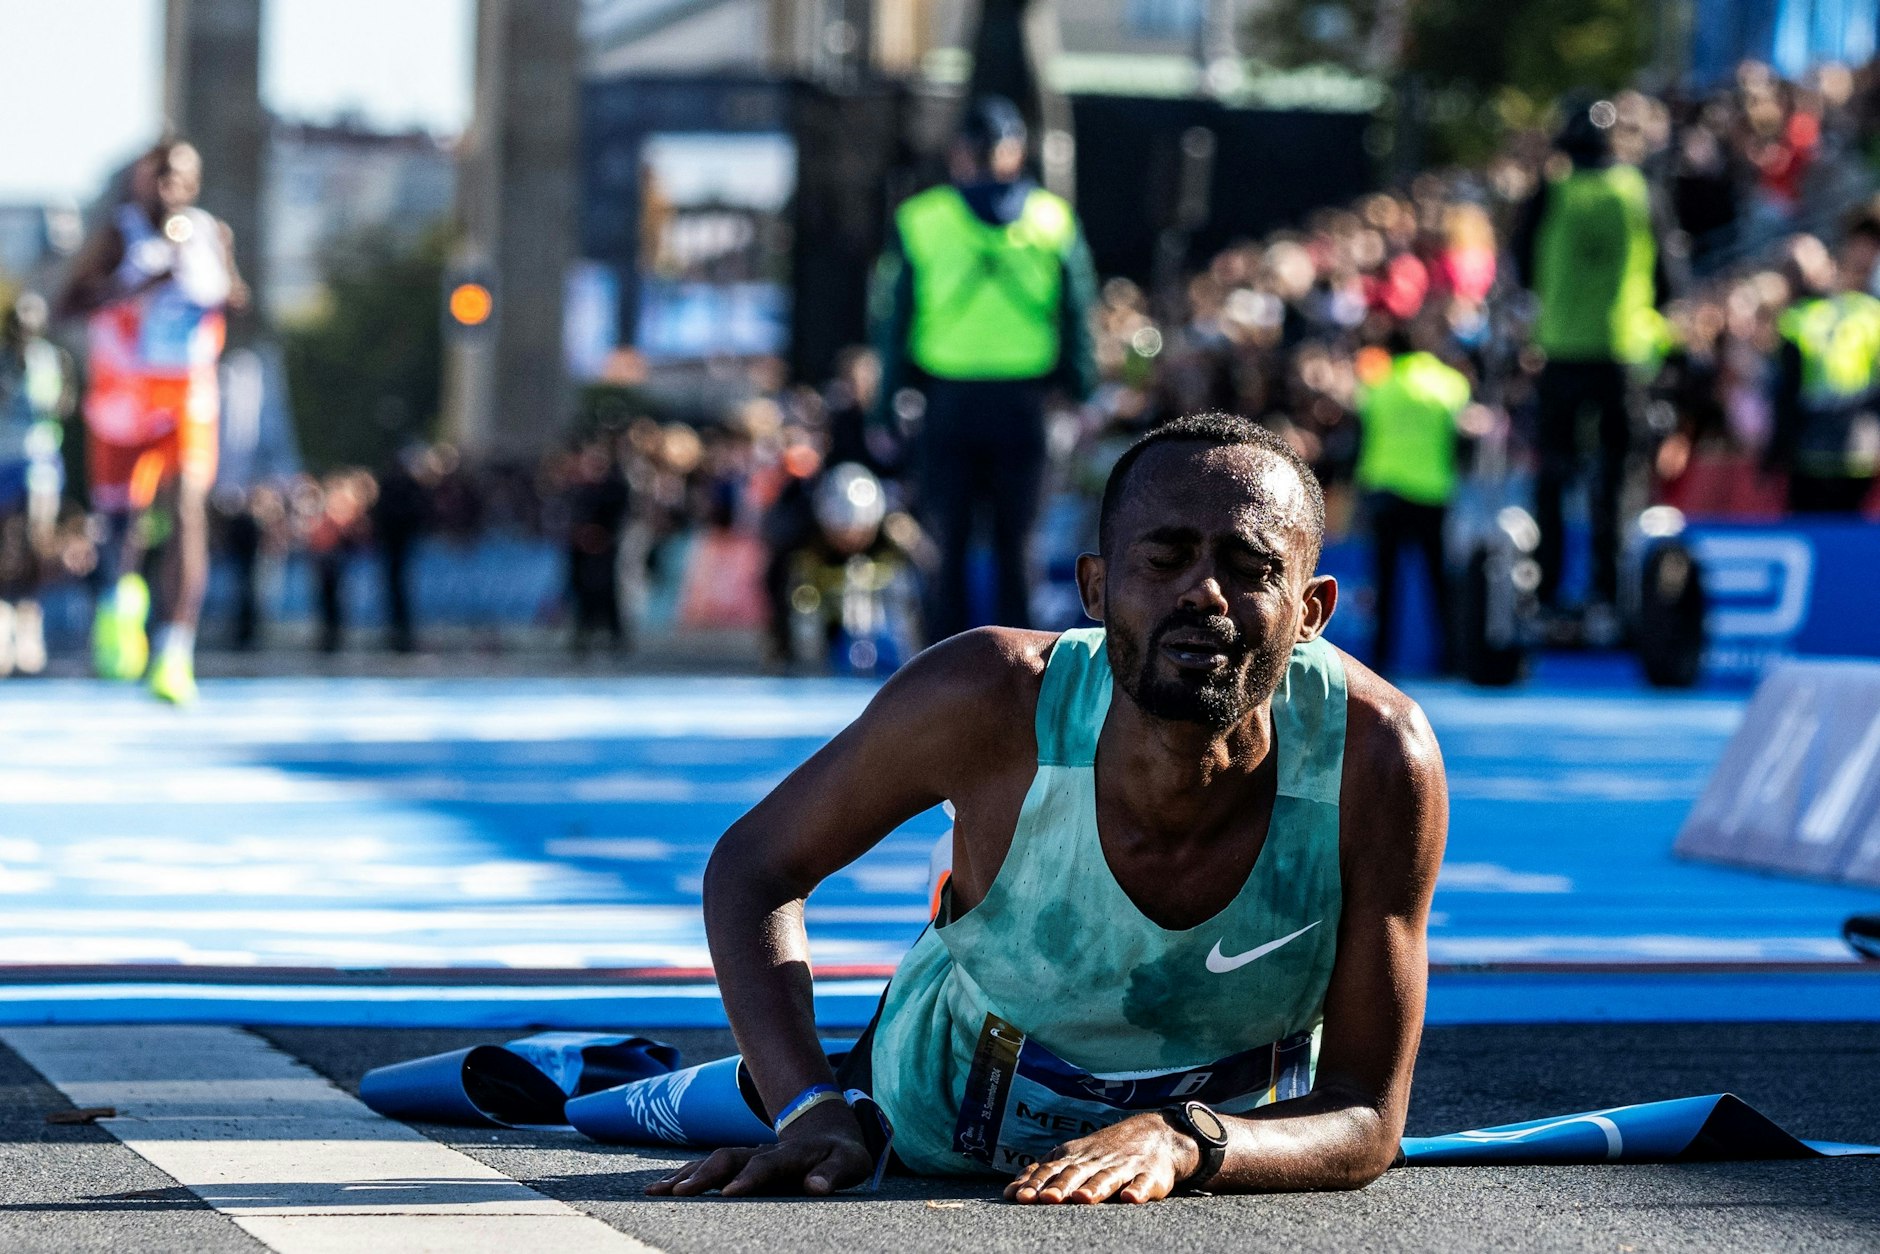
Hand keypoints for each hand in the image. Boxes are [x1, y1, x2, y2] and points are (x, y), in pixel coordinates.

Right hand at [644, 1103, 874, 1197]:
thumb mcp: (849, 1163)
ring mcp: (748, 1154)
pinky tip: (659, 1188)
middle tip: (679, 1193)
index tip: (729, 1193)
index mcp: (791, 1154)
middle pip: (728, 1158)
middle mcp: (763, 1151)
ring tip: (657, 1191)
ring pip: (712, 1160)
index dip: (749, 1178)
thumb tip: (816, 1187)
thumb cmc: (841, 1155)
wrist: (827, 1129)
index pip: (767, 1165)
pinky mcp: (738, 1162)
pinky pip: (706, 1167)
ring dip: (685, 1175)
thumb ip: (834, 1173)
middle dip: (703, 1175)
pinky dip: (682, 1176)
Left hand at [1003, 1112, 1200, 1204]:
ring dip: (1095, 1188)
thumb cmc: (1106, 1151)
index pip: (1052, 1169)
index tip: (1019, 1197)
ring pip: (1107, 1178)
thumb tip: (1010, 1191)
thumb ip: (1045, 1172)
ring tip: (1083, 1199)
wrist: (1157, 1134)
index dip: (1036, 1183)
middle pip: (1076, 1174)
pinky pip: (1144, 1183)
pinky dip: (1138, 1190)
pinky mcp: (1150, 1176)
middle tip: (1046, 1199)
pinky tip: (1130, 1198)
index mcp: (1077, 1157)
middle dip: (1060, 1186)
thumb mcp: (1075, 1156)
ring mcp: (1125, 1167)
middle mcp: (1098, 1161)